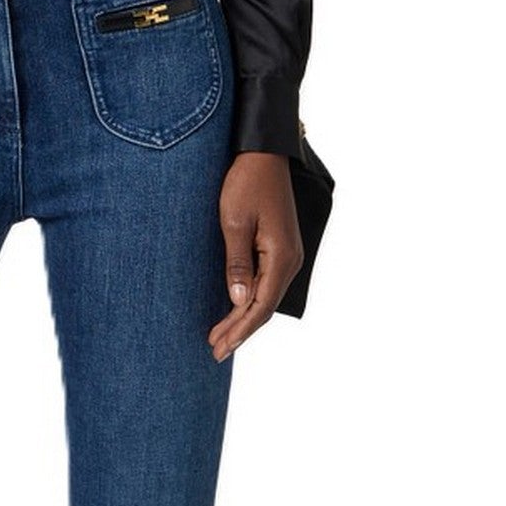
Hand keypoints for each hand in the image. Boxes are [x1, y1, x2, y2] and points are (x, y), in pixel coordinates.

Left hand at [208, 151, 303, 360]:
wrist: (262, 154)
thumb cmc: (246, 183)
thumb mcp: (235, 223)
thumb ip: (238, 264)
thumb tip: (240, 301)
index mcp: (281, 257)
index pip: (260, 306)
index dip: (240, 330)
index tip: (220, 346)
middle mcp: (290, 260)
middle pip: (265, 306)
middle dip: (240, 330)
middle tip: (215, 350)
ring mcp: (287, 254)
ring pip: (266, 297)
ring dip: (244, 318)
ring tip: (221, 337)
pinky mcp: (280, 247)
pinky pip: (267, 283)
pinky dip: (251, 301)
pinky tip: (237, 310)